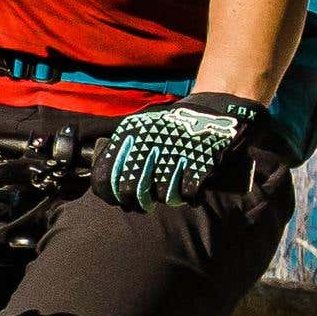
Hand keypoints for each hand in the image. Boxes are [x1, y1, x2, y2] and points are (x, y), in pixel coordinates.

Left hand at [98, 93, 271, 210]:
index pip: (106, 175)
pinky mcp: (199, 160)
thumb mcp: (139, 131)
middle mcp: (149, 142)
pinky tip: (191, 195)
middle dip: (138, 202)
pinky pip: (188, 193)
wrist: (210, 111)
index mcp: (130, 135)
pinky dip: (190, 198)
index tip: (120, 201)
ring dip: (168, 198)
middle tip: (145, 204)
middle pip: (132, 190)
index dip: (111, 195)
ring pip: (161, 194)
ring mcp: (175, 151)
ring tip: (172, 193)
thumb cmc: (170, 129)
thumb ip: (121, 155)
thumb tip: (107, 191)